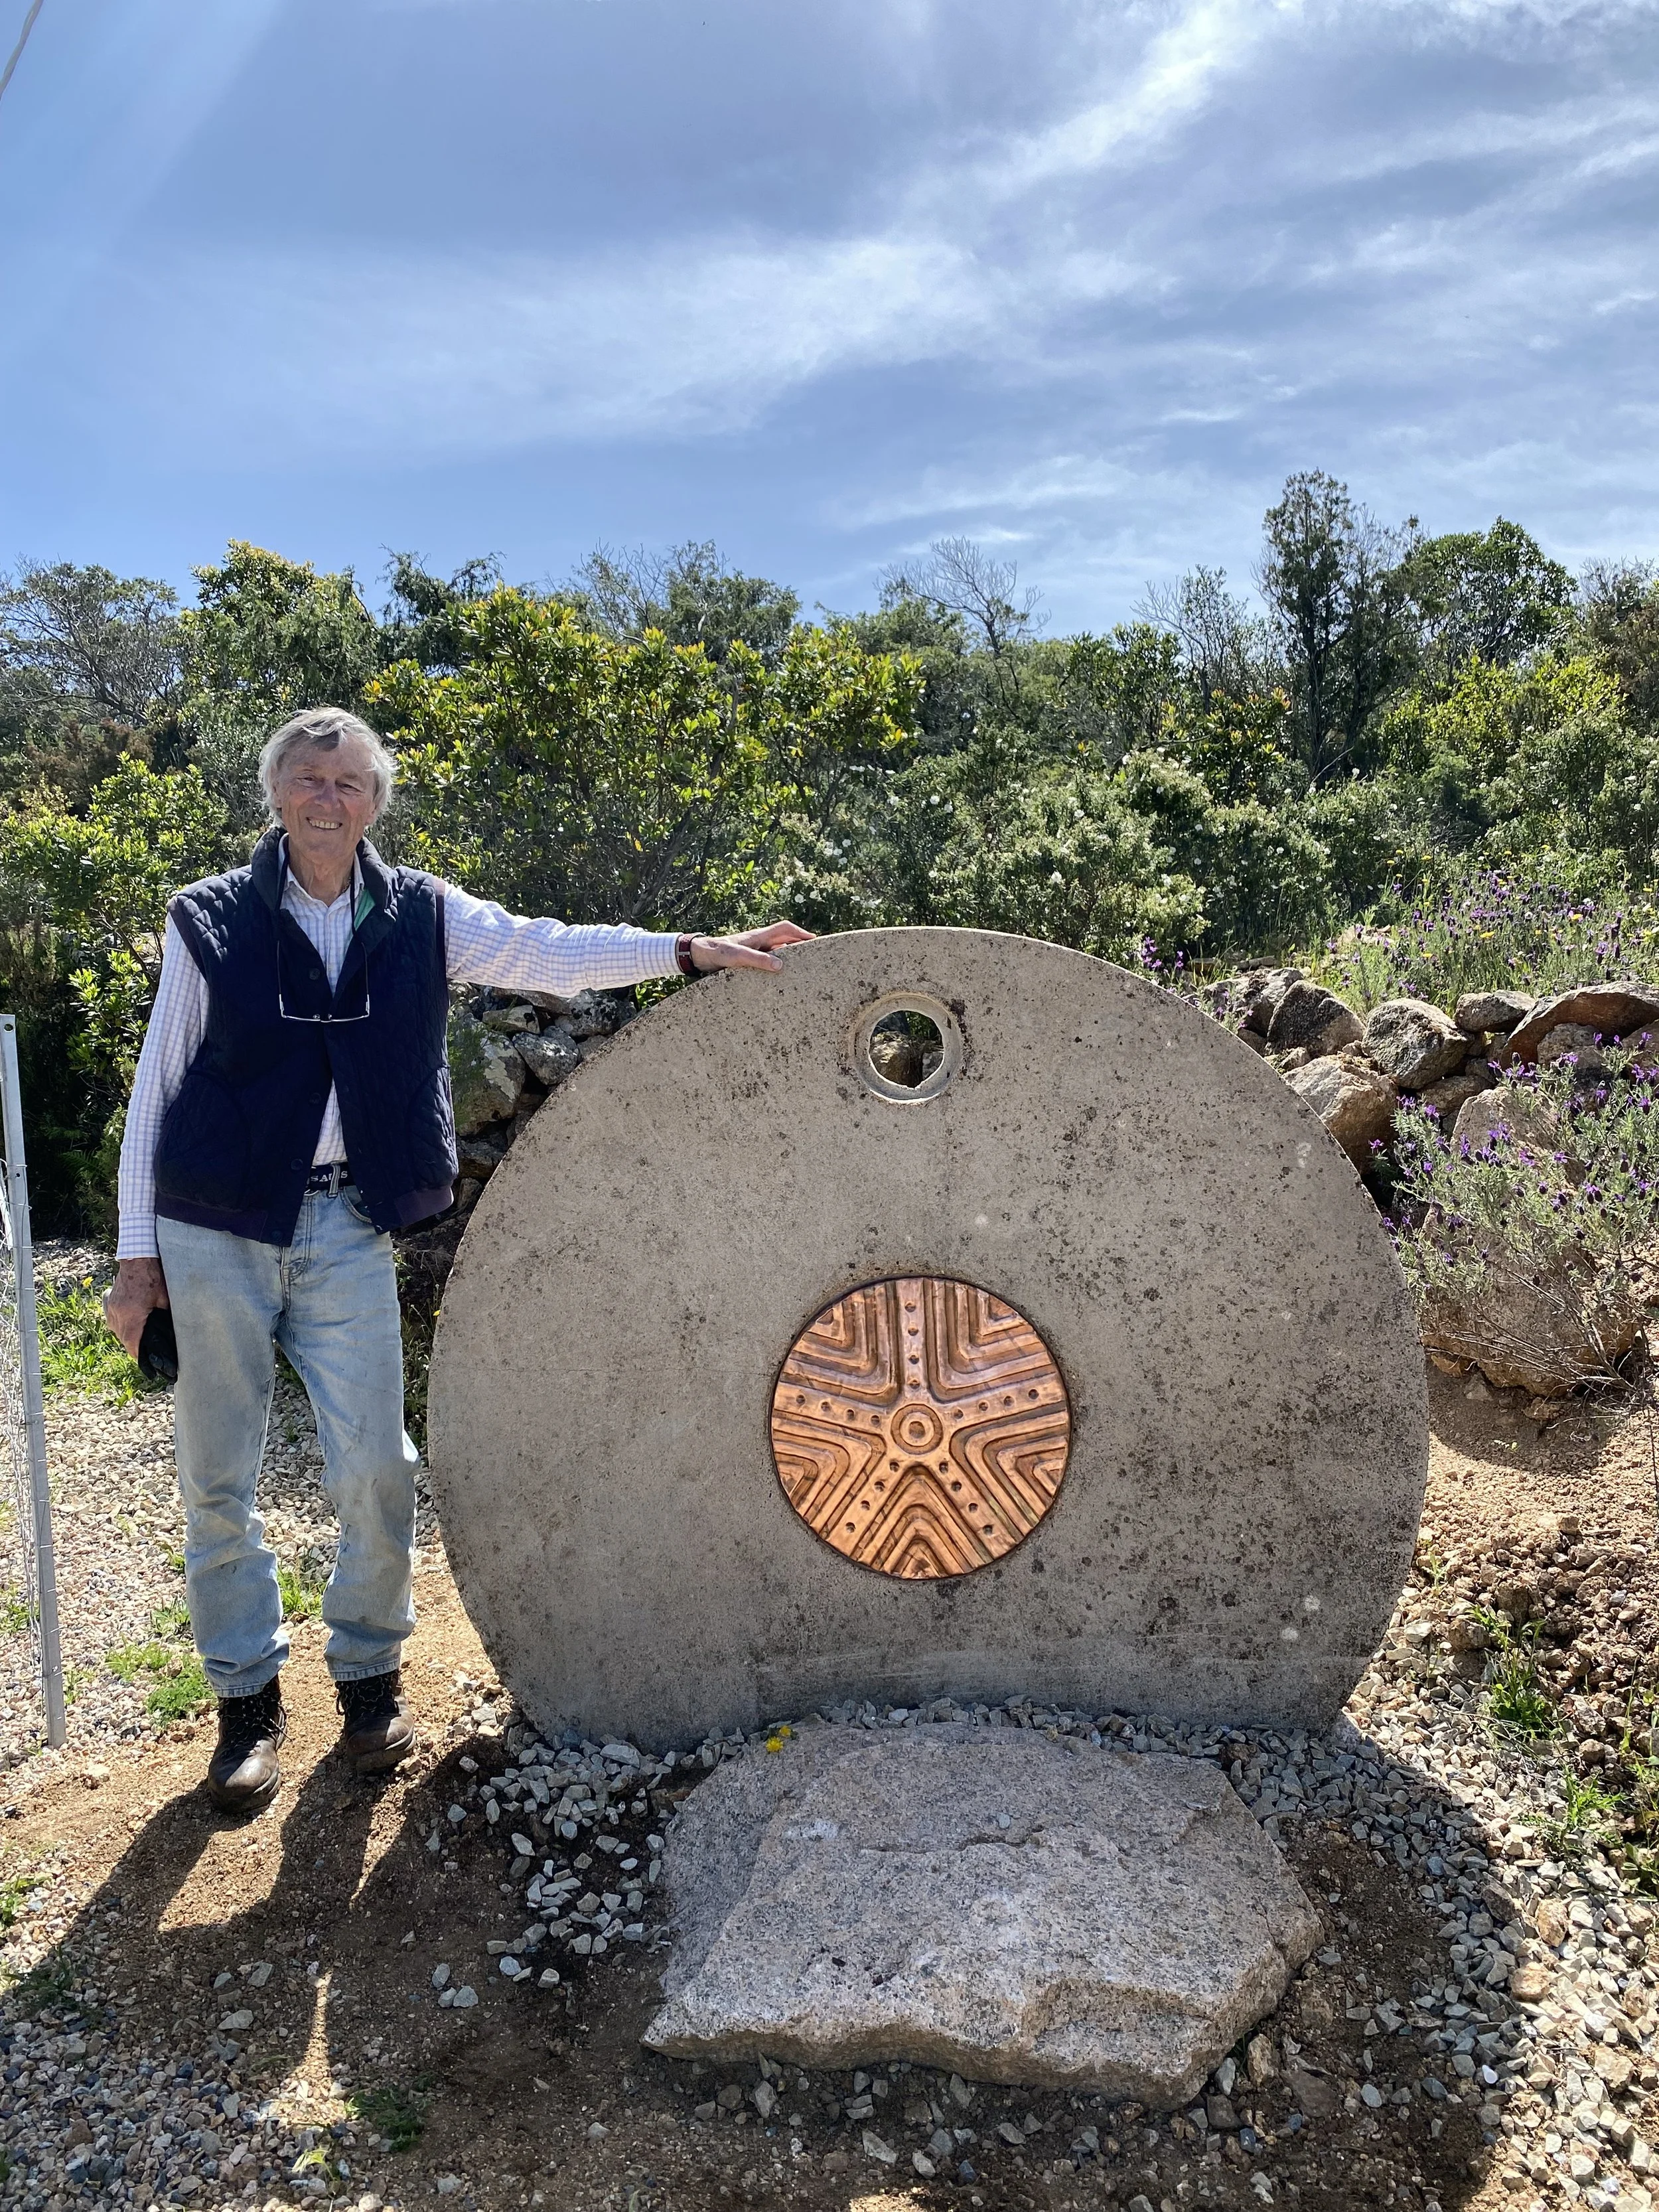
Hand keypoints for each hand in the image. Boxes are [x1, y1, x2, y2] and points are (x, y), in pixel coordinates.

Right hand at [104, 1257, 167, 1359]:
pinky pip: (113, 1319)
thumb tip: (172, 1331)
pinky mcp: (110, 1300)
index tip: (144, 1363)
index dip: (138, 1355)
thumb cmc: (153, 1277)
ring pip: (116, 1329)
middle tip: (144, 1353)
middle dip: (133, 1347)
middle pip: (124, 1338)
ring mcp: (112, 1307)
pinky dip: (120, 1324)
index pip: (132, 1343)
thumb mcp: (165, 1299)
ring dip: (126, 1336)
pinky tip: (128, 1325)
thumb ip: (165, 1317)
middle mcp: (118, 1314)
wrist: (137, 1258)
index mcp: (132, 1315)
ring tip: (138, 1341)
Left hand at [688, 920, 813, 974]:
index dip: (800, 933)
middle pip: (784, 938)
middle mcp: (758, 941)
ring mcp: (753, 950)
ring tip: (800, 965)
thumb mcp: (737, 957)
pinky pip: (766, 959)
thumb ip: (757, 959)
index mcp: (758, 936)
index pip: (785, 928)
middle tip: (812, 953)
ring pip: (776, 949)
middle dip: (799, 943)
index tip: (814, 940)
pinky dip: (776, 964)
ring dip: (788, 954)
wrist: (697, 955)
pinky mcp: (746, 959)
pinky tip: (778, 974)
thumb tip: (780, 966)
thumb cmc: (716, 952)